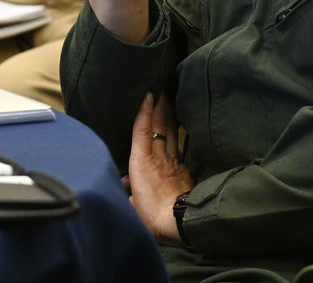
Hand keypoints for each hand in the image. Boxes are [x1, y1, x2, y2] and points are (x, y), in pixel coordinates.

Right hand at [127, 92, 192, 244]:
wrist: (178, 222)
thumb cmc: (151, 215)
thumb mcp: (132, 204)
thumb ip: (130, 191)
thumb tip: (129, 187)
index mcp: (141, 162)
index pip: (142, 130)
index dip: (144, 111)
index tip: (147, 95)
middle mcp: (157, 157)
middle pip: (159, 126)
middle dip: (160, 107)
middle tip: (161, 89)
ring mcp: (173, 161)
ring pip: (171, 133)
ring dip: (169, 116)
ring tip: (169, 101)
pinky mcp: (183, 169)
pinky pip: (178, 146)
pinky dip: (177, 134)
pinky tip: (178, 129)